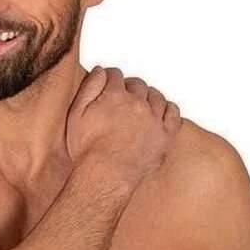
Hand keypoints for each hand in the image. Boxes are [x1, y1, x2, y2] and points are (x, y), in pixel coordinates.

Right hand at [66, 66, 180, 185]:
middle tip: (124, 95)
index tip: (109, 82)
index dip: (110, 78)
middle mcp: (138, 104)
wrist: (106, 177)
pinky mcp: (164, 136)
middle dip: (129, 87)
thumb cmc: (89, 151)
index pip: (115, 75)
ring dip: (148, 96)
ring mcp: (153, 119)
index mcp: (115, 96)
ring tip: (142, 103)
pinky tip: (161, 112)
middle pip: (137, 85)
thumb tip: (100, 71)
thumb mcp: (76, 115)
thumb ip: (89, 88)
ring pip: (156, 96)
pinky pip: (172, 114)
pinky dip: (167, 109)